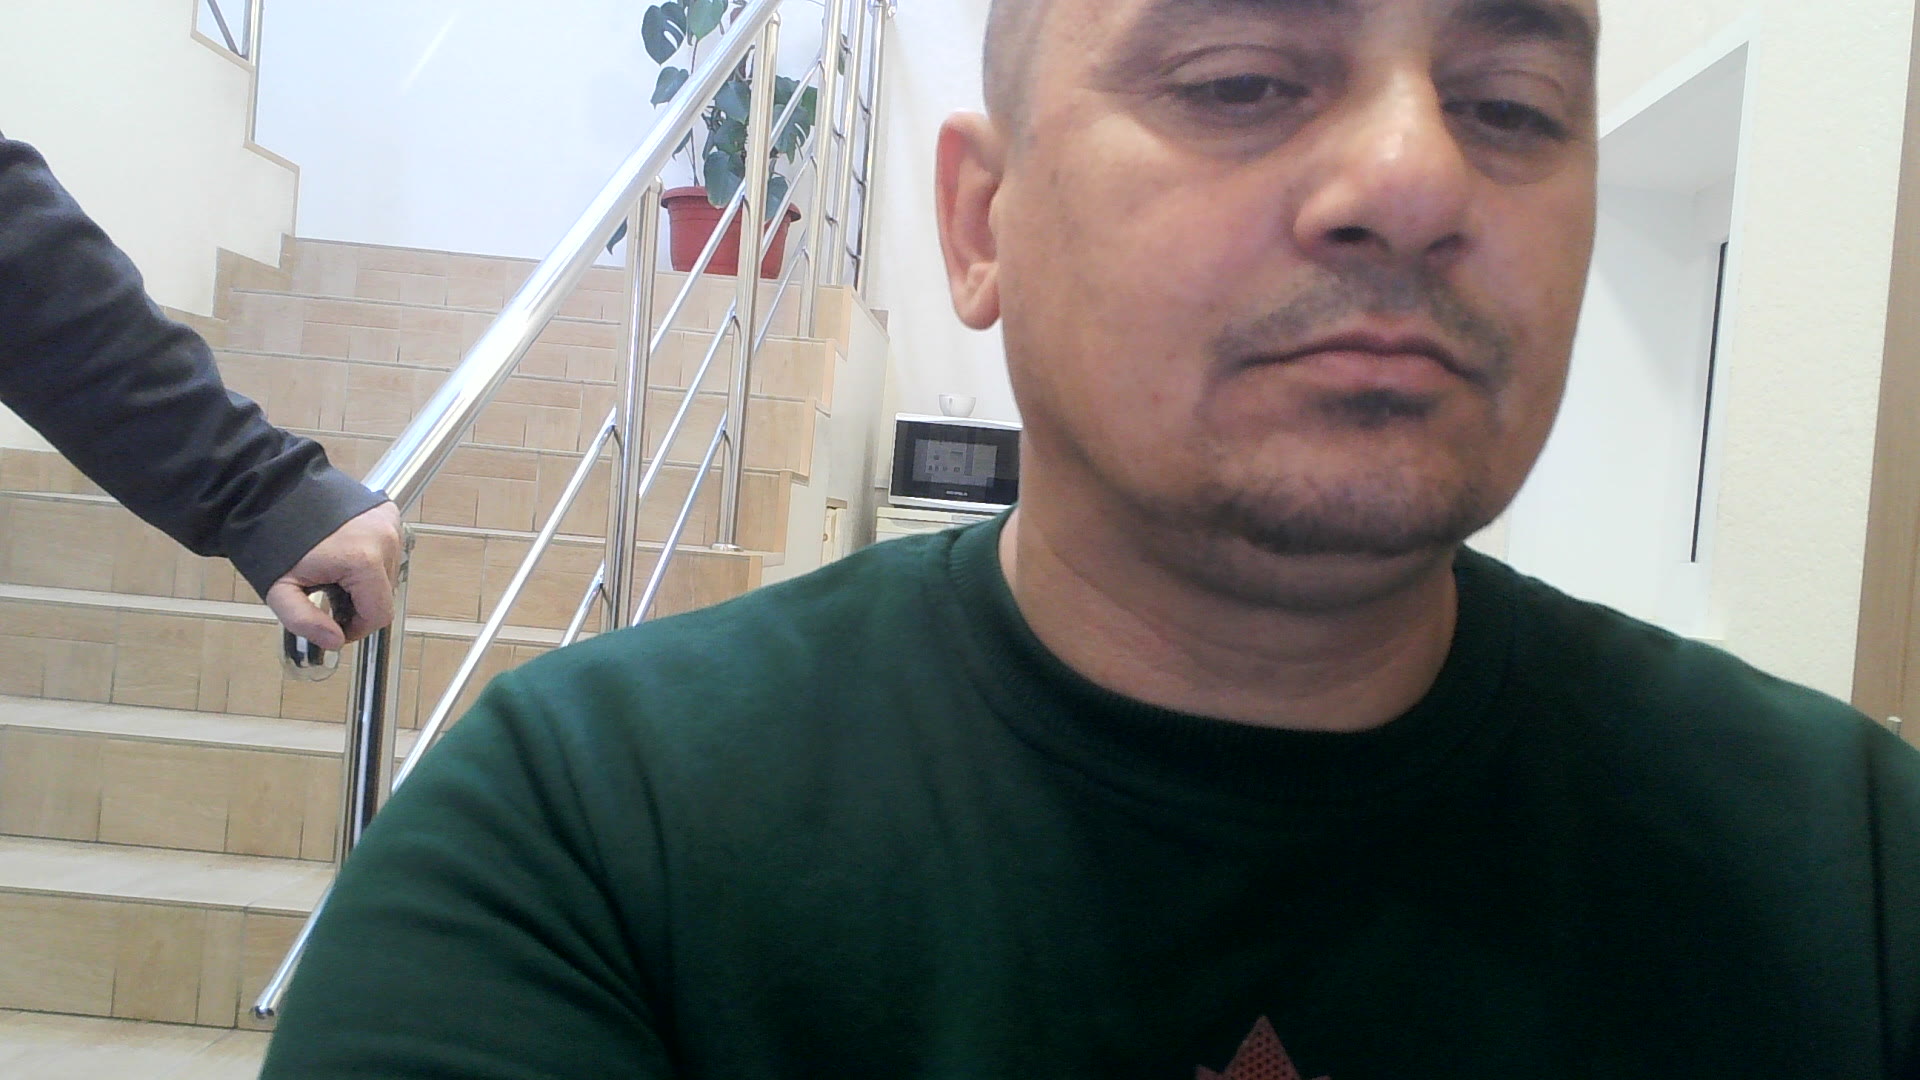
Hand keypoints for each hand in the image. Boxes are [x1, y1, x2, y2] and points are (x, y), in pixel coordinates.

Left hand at [264, 502, 403, 649]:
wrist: (270, 491)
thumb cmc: (273, 538)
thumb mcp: (279, 589)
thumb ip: (304, 622)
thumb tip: (335, 642)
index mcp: (364, 561)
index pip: (380, 614)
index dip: (356, 629)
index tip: (334, 627)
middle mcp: (386, 540)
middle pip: (384, 594)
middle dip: (357, 604)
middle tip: (326, 598)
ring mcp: (389, 523)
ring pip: (387, 573)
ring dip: (364, 583)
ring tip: (332, 574)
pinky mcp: (386, 512)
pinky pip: (386, 549)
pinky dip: (369, 559)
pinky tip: (342, 554)